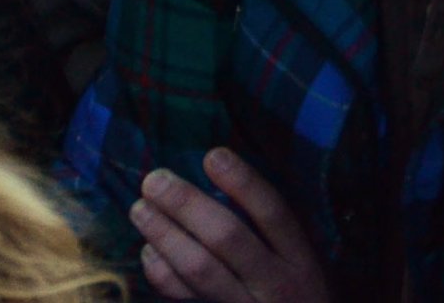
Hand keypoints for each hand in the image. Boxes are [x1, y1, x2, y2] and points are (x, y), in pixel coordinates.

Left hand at [132, 152, 331, 302]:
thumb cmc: (298, 292)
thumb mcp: (303, 262)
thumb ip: (274, 230)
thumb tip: (222, 175)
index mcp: (300, 258)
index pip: (272, 213)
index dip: (243, 183)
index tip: (213, 155)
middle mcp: (274, 283)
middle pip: (228, 238)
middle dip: (187, 205)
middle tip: (155, 180)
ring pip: (200, 269)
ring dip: (165, 235)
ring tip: (140, 209)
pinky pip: (185, 297)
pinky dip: (162, 273)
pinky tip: (149, 250)